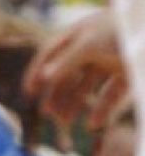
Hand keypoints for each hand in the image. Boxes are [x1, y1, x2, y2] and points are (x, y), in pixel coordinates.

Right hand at [24, 10, 129, 134]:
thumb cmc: (117, 31)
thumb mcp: (89, 45)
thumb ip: (66, 61)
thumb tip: (44, 77)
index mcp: (76, 36)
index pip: (50, 54)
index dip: (38, 71)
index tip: (29, 92)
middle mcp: (90, 49)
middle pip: (68, 74)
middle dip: (57, 93)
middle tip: (47, 113)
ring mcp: (109, 62)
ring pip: (87, 86)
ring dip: (75, 103)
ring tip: (65, 122)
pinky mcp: (126, 75)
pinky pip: (110, 94)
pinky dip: (102, 109)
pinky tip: (92, 124)